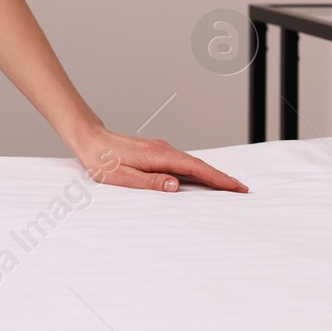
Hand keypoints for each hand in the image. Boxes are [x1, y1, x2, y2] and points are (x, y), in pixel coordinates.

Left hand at [71, 126, 247, 192]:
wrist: (90, 141)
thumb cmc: (102, 161)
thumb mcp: (122, 178)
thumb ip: (150, 182)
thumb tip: (176, 186)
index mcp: (157, 156)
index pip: (195, 168)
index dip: (217, 178)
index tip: (235, 186)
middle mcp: (163, 150)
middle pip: (198, 165)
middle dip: (221, 177)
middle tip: (241, 189)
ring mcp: (160, 150)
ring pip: (191, 163)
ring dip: (210, 175)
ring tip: (227, 187)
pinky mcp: (156, 152)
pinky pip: (182, 163)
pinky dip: (196, 171)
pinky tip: (201, 179)